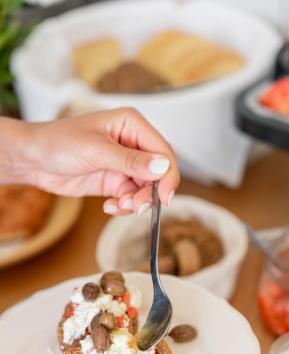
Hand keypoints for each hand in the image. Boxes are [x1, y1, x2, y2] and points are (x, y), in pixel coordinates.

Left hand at [0, 108, 179, 215]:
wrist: (33, 160)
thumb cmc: (58, 142)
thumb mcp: (96, 150)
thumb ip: (131, 160)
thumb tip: (162, 167)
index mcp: (132, 125)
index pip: (163, 151)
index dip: (168, 175)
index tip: (165, 197)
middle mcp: (132, 143)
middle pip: (158, 173)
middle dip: (150, 192)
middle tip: (137, 206)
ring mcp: (124, 164)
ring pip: (146, 188)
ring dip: (136, 201)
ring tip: (119, 205)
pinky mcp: (114, 180)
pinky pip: (131, 197)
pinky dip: (124, 205)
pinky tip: (109, 206)